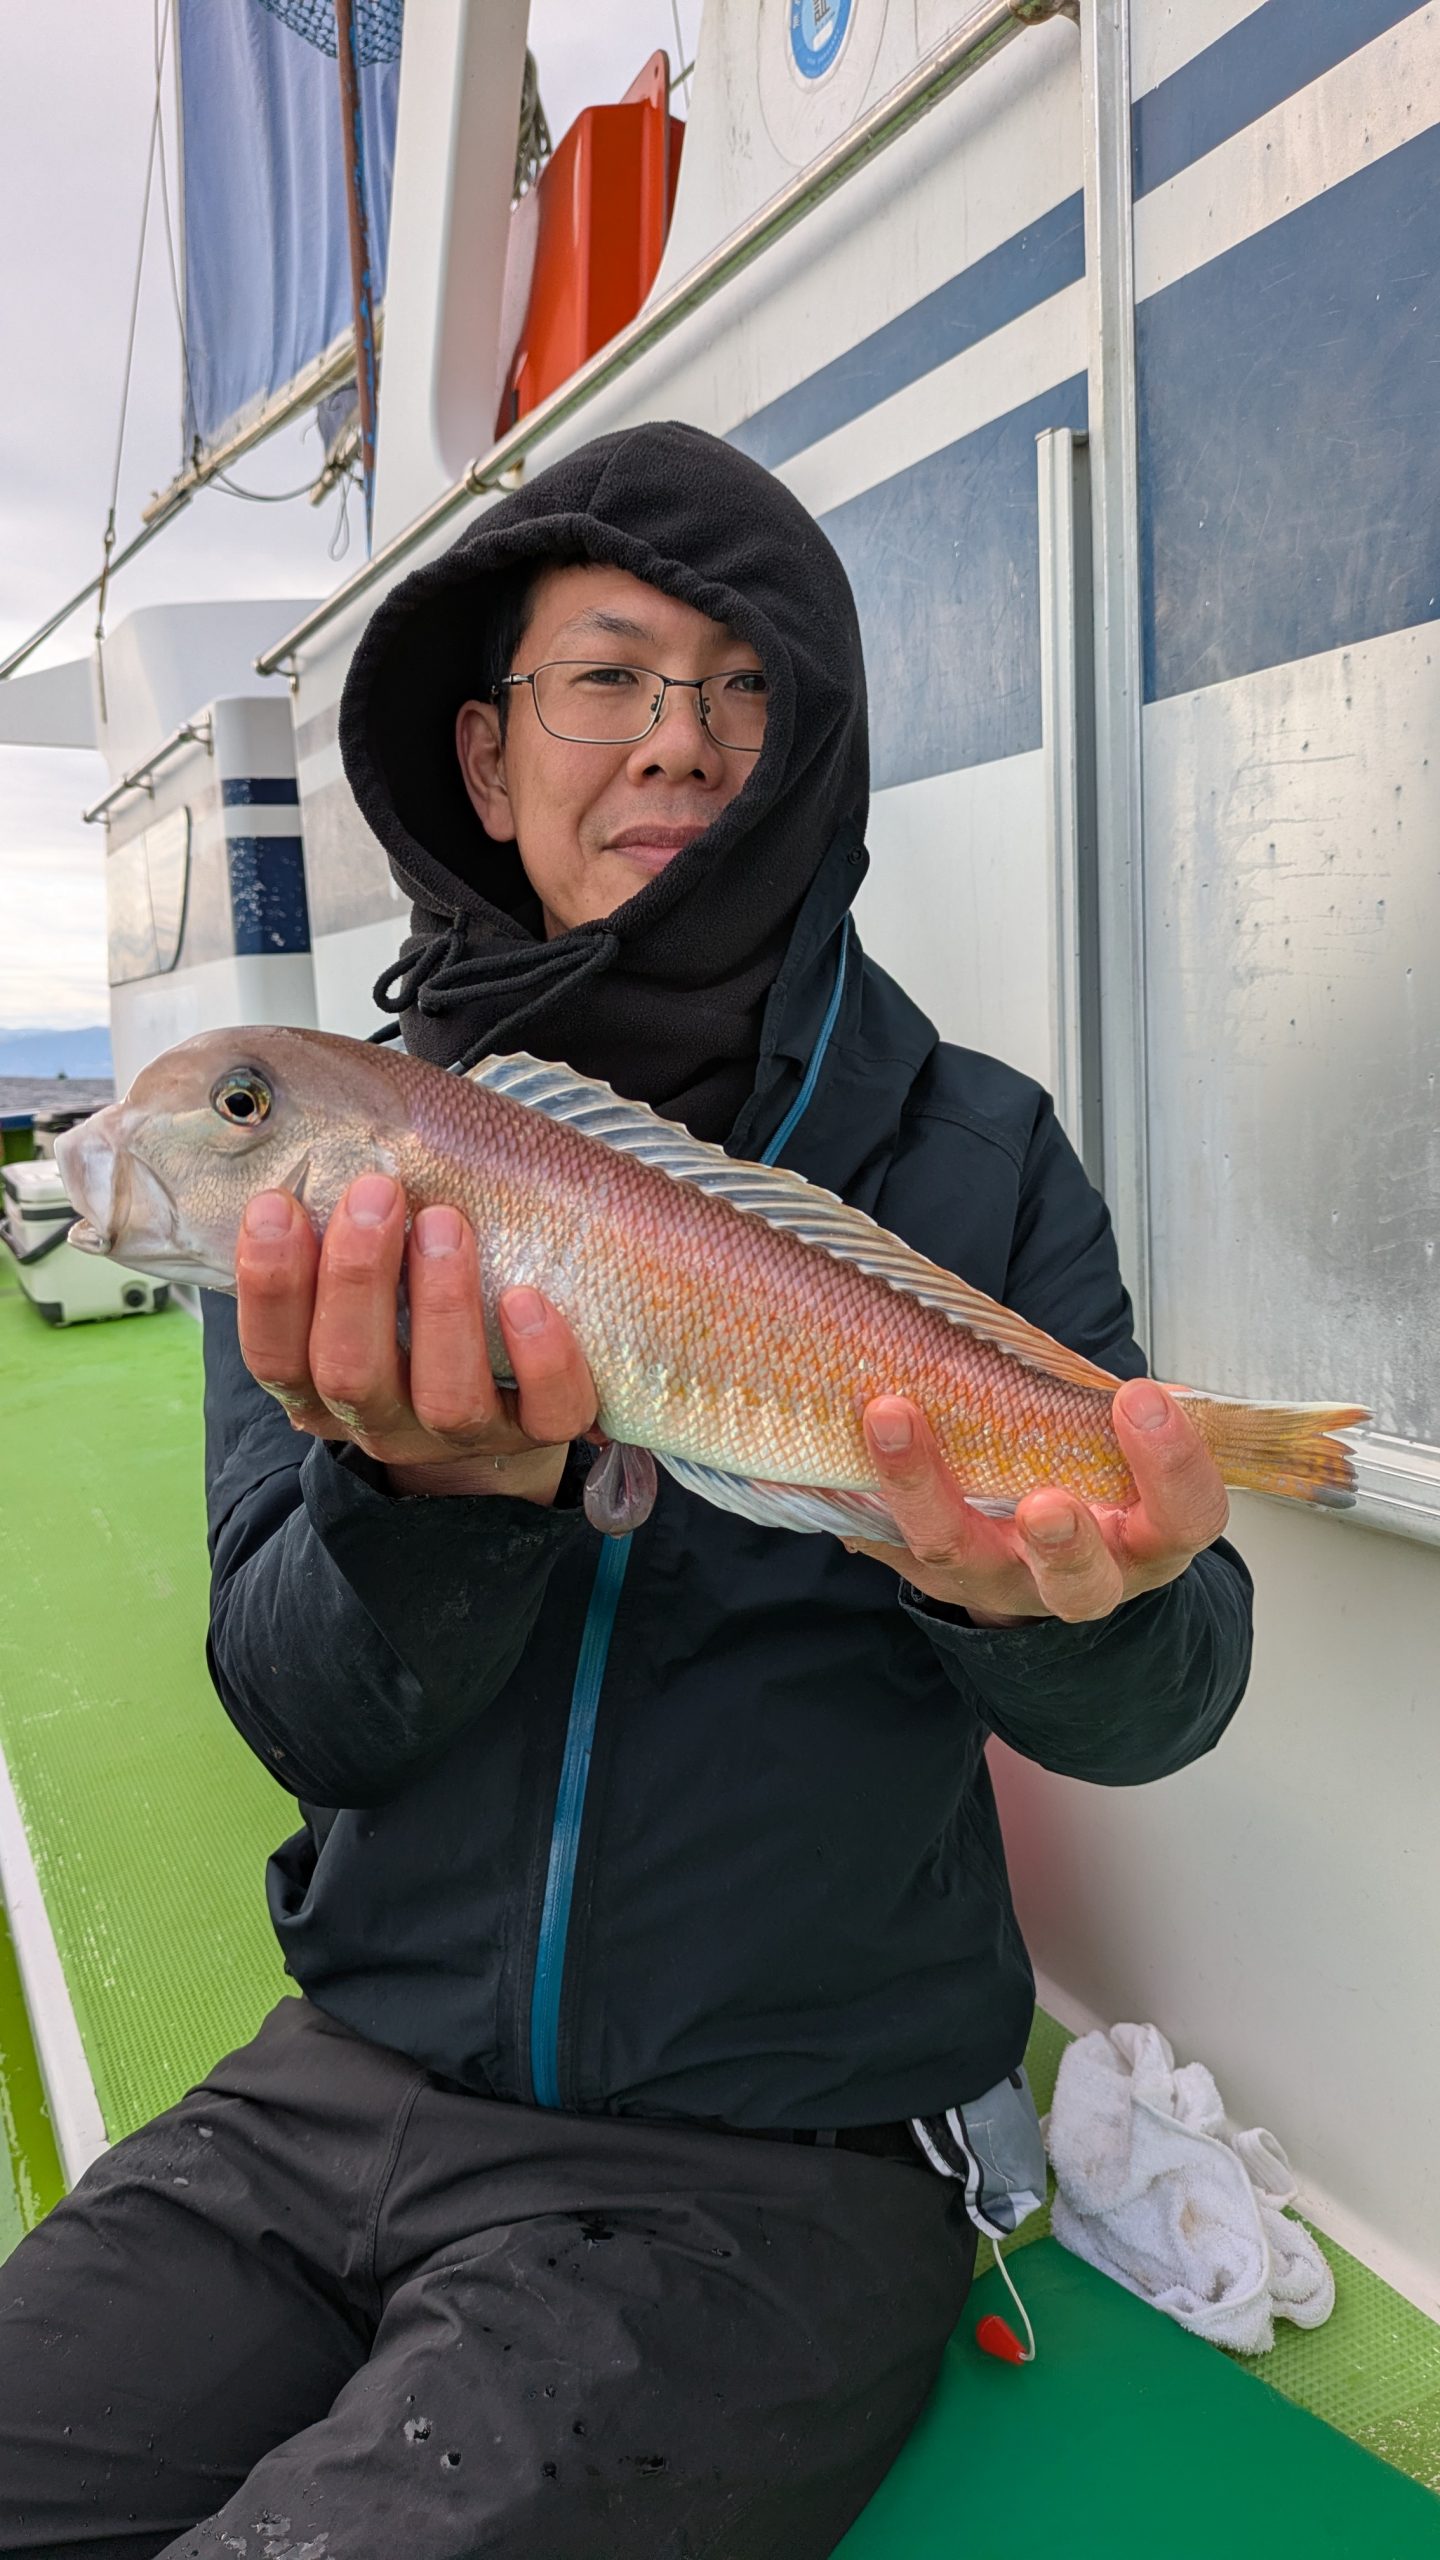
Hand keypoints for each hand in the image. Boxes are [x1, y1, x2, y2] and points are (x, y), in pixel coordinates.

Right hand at [235, 1174, 596, 1501]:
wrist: (500, 1393)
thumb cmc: (410, 1309)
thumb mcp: (360, 1285)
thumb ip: (337, 1238)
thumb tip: (321, 1140)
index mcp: (320, 1389)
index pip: (275, 1357)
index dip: (270, 1288)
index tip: (276, 1205)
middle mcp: (383, 1422)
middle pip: (350, 1375)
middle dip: (357, 1278)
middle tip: (375, 1192)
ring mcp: (460, 1437)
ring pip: (446, 1398)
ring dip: (442, 1306)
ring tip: (446, 1223)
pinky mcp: (538, 1432)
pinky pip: (547, 1415)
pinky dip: (542, 1361)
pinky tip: (527, 1299)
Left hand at [849, 1379, 1229, 1625]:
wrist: (1049, 1563)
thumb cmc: (1104, 1487)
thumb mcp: (1137, 1463)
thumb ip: (1137, 1427)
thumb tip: (1161, 1391)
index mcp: (1149, 1543)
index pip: (1186, 1517)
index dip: (1174, 1465)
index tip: (1143, 1397)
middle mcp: (1078, 1580)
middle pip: (1078, 1584)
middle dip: (1062, 1544)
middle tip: (1044, 1504)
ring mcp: (997, 1584)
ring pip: (959, 1558)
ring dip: (921, 1488)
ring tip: (892, 1418)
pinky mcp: (931, 1574)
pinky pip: (886, 1544)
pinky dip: (850, 1498)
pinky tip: (815, 1457)